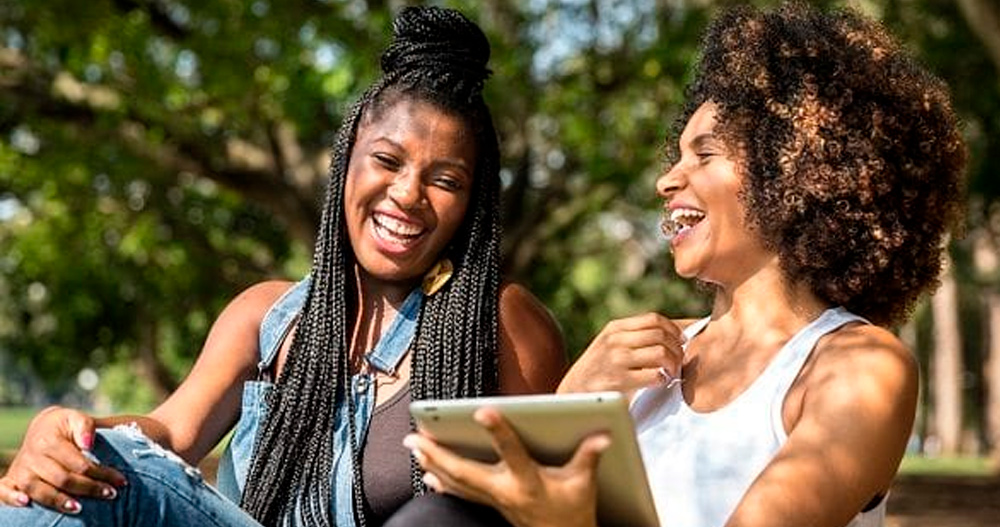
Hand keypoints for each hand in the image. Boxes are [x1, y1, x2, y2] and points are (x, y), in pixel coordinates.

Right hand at [0, 406, 125, 512]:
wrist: (42, 428)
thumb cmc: (65, 426)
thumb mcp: (77, 418)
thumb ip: (85, 427)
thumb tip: (88, 444)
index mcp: (49, 441)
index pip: (79, 463)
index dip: (101, 474)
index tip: (120, 481)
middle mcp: (32, 456)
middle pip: (62, 479)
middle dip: (89, 488)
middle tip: (111, 494)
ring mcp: (21, 469)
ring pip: (38, 489)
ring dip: (58, 500)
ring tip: (79, 507)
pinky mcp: (12, 479)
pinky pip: (3, 490)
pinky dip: (10, 498)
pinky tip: (25, 504)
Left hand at [405, 407, 607, 526]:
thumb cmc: (573, 509)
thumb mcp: (584, 482)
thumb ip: (589, 456)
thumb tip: (603, 435)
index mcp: (529, 482)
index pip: (512, 452)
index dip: (499, 431)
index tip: (482, 410)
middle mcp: (506, 491)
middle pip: (466, 472)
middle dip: (439, 455)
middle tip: (415, 438)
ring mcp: (494, 500)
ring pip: (457, 482)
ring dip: (433, 464)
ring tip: (414, 447)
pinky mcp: (490, 504)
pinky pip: (460, 493)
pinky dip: (442, 482)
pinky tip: (427, 472)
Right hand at [558, 312, 683, 394]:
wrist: (574, 391)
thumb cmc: (599, 369)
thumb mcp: (609, 344)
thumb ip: (633, 336)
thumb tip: (674, 331)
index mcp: (614, 328)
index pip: (653, 319)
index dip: (672, 329)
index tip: (679, 341)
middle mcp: (615, 341)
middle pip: (660, 335)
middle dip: (676, 348)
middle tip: (677, 360)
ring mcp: (616, 360)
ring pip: (661, 353)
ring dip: (673, 364)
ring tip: (670, 372)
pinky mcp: (620, 381)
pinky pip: (656, 375)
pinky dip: (663, 379)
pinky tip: (659, 382)